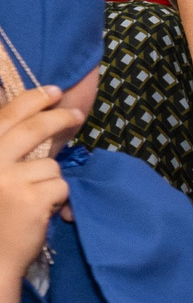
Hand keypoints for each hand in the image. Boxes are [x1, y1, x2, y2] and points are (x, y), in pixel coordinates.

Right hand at [0, 86, 80, 282]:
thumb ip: (8, 151)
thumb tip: (38, 120)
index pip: (5, 116)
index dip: (32, 99)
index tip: (53, 90)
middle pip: (32, 129)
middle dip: (58, 117)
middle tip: (76, 114)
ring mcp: (8, 179)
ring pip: (51, 164)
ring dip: (51, 179)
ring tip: (34, 198)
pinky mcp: (31, 197)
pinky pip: (60, 185)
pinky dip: (58, 198)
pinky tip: (41, 211)